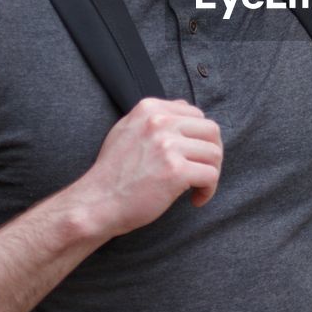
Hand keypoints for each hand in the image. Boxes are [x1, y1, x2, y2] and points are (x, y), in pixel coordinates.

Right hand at [73, 98, 222, 238]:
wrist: (97, 202)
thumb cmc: (113, 173)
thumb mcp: (126, 130)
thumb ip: (153, 118)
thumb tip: (183, 111)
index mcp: (149, 109)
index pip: (195, 114)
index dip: (200, 137)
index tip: (194, 154)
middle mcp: (159, 122)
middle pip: (211, 130)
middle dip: (212, 152)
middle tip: (203, 171)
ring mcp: (168, 145)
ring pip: (215, 153)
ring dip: (212, 172)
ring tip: (198, 187)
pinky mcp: (175, 171)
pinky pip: (210, 175)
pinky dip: (208, 190)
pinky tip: (196, 199)